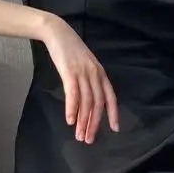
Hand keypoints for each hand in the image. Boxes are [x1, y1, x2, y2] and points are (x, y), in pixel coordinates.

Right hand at [42, 17, 118, 142]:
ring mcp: (83, 73)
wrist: (58, 33)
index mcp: (100, 74)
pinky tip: (70, 120)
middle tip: (89, 139)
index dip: (113, 114)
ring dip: (83, 121)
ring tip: (79, 135)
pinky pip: (73, 94)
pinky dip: (72, 108)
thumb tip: (89, 99)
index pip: (110, 97)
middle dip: (94, 123)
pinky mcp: (70, 72)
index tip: (115, 129)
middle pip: (98, 103)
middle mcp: (95, 74)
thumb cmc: (70, 51)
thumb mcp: (85, 65)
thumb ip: (90, 80)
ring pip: (86, 102)